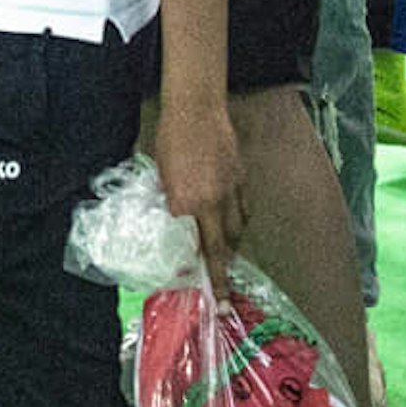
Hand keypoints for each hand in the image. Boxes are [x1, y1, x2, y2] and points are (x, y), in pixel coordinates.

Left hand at [154, 94, 245, 290]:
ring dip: (231, 246)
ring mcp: (231, 190)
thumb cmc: (170, 138)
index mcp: (187, 204)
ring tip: (224, 254)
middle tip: (224, 294)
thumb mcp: (161, 175)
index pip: (197, 250)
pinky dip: (239, 220)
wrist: (196, 107)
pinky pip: (244, 209)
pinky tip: (231, 221)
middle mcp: (212, 203)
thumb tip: (175, 222)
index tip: (216, 299)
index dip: (206, 276)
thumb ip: (171, 203)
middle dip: (223, 273)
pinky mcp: (242, 177)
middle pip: (223, 248)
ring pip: (238, 230)